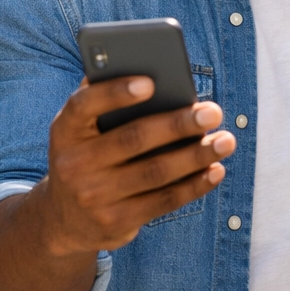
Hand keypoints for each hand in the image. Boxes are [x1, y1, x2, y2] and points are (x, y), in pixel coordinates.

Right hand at [40, 77, 235, 255]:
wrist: (64, 218)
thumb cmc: (86, 153)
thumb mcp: (80, 127)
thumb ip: (103, 99)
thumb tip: (148, 68)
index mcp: (64, 129)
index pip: (85, 105)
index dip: (116, 92)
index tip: (151, 82)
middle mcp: (74, 164)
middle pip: (133, 139)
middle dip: (178, 124)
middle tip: (212, 112)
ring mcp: (94, 197)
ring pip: (155, 172)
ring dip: (196, 155)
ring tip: (225, 141)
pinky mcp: (115, 222)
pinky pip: (163, 201)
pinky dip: (194, 185)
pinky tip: (215, 170)